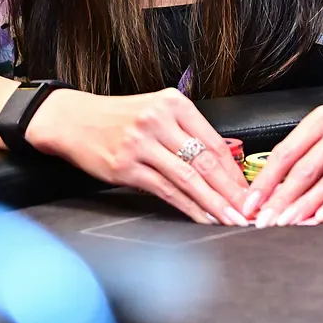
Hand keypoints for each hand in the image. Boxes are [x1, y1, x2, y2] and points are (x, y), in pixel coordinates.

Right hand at [25, 88, 250, 225]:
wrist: (73, 120)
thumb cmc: (117, 119)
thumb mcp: (154, 111)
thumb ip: (185, 132)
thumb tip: (221, 167)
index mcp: (173, 103)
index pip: (214, 142)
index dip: (235, 171)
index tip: (250, 191)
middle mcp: (158, 119)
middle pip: (205, 161)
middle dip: (231, 191)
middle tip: (250, 211)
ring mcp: (141, 143)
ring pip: (188, 179)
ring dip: (214, 204)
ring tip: (231, 220)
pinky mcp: (126, 166)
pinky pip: (165, 191)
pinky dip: (187, 207)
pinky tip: (200, 218)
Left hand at [241, 77, 322, 226]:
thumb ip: (309, 148)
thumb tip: (276, 184)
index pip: (286, 152)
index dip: (265, 180)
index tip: (250, 203)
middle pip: (304, 170)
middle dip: (280, 199)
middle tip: (262, 221)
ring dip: (303, 207)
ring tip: (285, 224)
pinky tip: (321, 219)